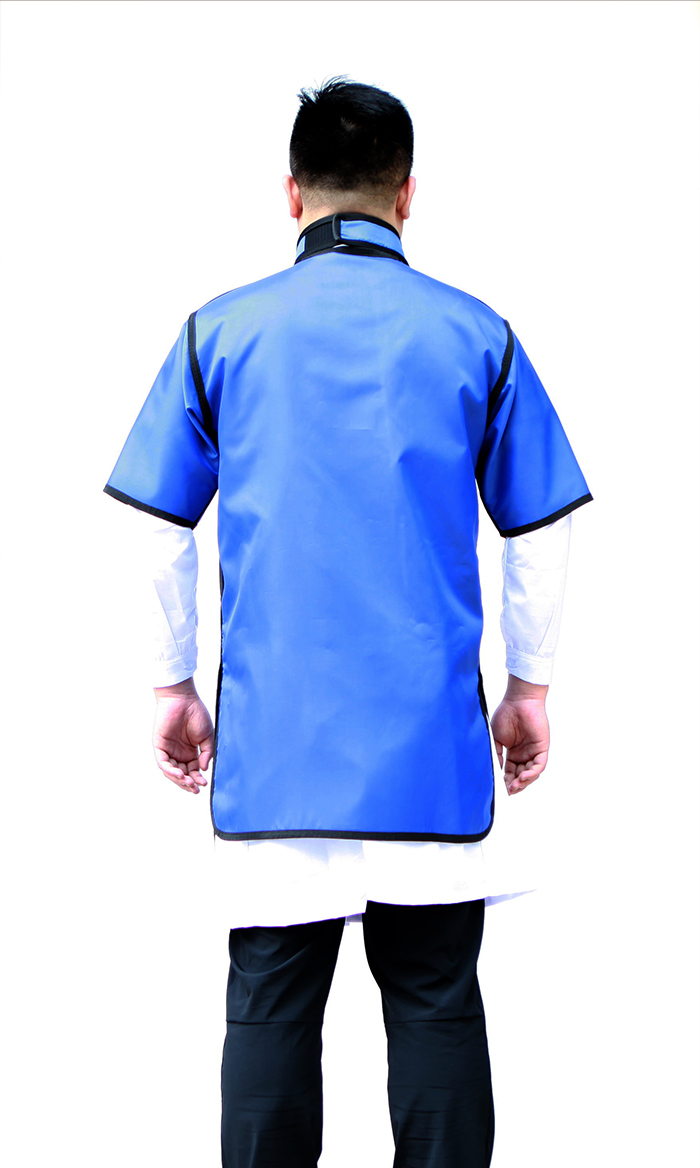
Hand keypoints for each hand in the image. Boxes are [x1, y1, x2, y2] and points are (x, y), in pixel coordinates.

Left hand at [153, 679, 214, 793]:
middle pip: (181, 774)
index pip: (192, 771)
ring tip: (189, 782)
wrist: (184, 699)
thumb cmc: (196, 713)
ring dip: (179, 779)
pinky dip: (170, 770)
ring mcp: (168, 750)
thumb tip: (204, 769)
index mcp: (190, 752)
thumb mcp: (207, 736)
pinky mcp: (160, 746)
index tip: (205, 784)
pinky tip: (180, 774)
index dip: (197, 779)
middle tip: (196, 789)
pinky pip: (163, 763)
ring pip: (171, 771)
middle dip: (188, 783)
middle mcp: (178, 753)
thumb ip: (206, 753)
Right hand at [490, 676, 549, 795]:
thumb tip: (494, 770)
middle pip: (521, 775)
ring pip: (531, 773)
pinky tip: (523, 777)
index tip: (500, 789)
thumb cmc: (506, 714)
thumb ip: (495, 754)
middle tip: (508, 791)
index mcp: (513, 752)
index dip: (506, 781)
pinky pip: (539, 765)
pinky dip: (532, 773)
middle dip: (515, 785)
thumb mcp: (496, 738)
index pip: (511, 771)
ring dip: (524, 782)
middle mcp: (524, 753)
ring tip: (515, 786)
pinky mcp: (542, 747)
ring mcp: (534, 751)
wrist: (518, 701)